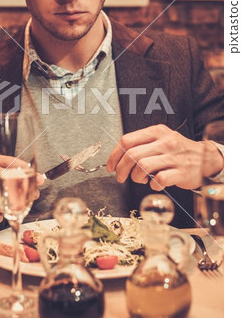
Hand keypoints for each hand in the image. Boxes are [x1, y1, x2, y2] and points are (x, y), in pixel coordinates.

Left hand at [106, 124, 222, 190]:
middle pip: (132, 155)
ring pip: (142, 166)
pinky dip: (152, 185)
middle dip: (121, 169)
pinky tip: (154, 185)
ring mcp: (173, 156)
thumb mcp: (161, 139)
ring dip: (136, 177)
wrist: (207, 158)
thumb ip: (142, 144)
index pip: (127, 140)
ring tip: (140, 179)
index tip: (111, 166)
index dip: (114, 155)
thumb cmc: (178, 150)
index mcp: (156, 131)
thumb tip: (119, 158)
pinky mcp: (181, 172)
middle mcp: (164, 141)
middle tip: (120, 178)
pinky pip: (159, 180)